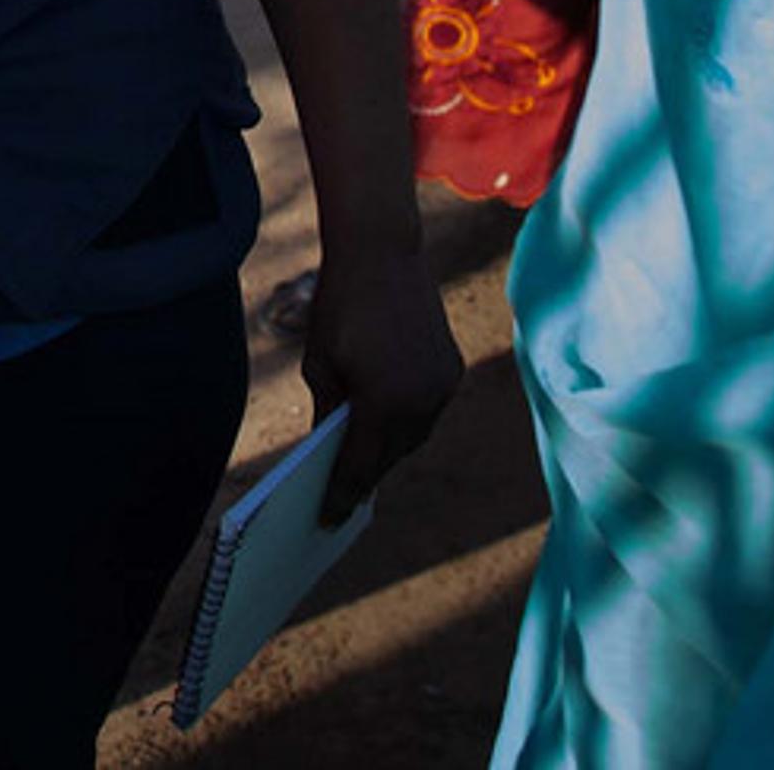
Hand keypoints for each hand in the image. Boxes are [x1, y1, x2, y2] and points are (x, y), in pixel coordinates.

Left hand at [302, 241, 461, 523]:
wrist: (382, 252)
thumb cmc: (340, 306)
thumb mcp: (320, 363)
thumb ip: (328, 411)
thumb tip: (330, 449)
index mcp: (384, 404)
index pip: (359, 466)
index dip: (340, 496)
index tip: (326, 521)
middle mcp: (422, 402)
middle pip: (390, 457)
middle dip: (365, 476)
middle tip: (341, 500)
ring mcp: (443, 386)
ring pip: (414, 437)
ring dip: (389, 450)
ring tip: (363, 468)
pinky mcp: (453, 369)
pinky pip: (428, 410)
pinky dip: (407, 422)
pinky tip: (387, 429)